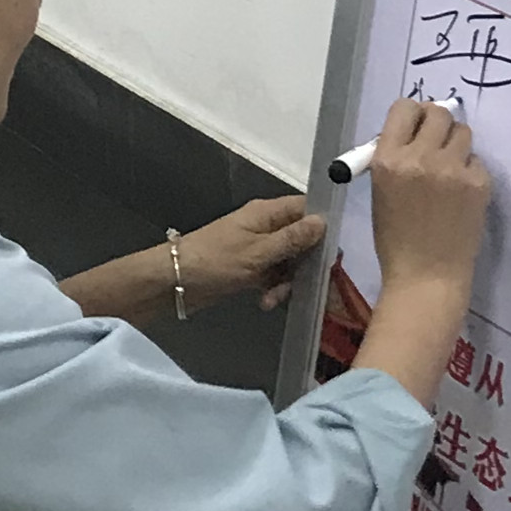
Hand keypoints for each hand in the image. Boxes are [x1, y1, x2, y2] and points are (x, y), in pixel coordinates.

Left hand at [175, 195, 330, 314]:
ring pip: (289, 262)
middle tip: (310, 284)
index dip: (323, 226)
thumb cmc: (216, 260)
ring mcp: (256, 248)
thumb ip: (293, 238)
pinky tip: (266, 302)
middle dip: (306, 263)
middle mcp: (264, 226)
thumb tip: (323, 221)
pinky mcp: (249, 268)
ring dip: (288, 281)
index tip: (336, 250)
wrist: (174, 282)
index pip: (306, 208)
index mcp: (267, 213)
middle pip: (301, 239)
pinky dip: (273, 288)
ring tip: (276, 297)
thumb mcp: (259, 251)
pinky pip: (273, 276)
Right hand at [366, 95, 492, 297]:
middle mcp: (420, 157)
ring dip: (456, 146)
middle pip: (438, 113)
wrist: (426, 276)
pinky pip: (477, 161)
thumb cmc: (396, 239)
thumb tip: (413, 133)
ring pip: (463, 133)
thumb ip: (394, 158)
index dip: (413, 114)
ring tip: (449, 170)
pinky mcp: (479, 183)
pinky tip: (462, 195)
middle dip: (438, 124)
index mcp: (388, 159)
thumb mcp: (381, 192)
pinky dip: (470, 172)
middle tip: (437, 143)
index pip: (404, 107)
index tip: (416, 125)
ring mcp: (453, 169)